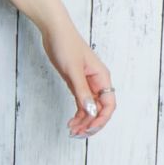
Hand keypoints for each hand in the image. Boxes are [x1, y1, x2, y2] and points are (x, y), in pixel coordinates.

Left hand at [39, 19, 116, 137]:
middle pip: (100, 109)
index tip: (89, 128)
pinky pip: (82, 102)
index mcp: (102, 77)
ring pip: (90, 108)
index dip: (101, 119)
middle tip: (77, 134)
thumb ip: (82, 91)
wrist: (54, 31)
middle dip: (91, 123)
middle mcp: (97, 82)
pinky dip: (78, 113)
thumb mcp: (73, 70)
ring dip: (83, 121)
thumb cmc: (66, 44)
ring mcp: (87, 83)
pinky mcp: (76, 82)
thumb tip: (90, 111)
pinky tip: (71, 121)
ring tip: (72, 131)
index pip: (109, 104)